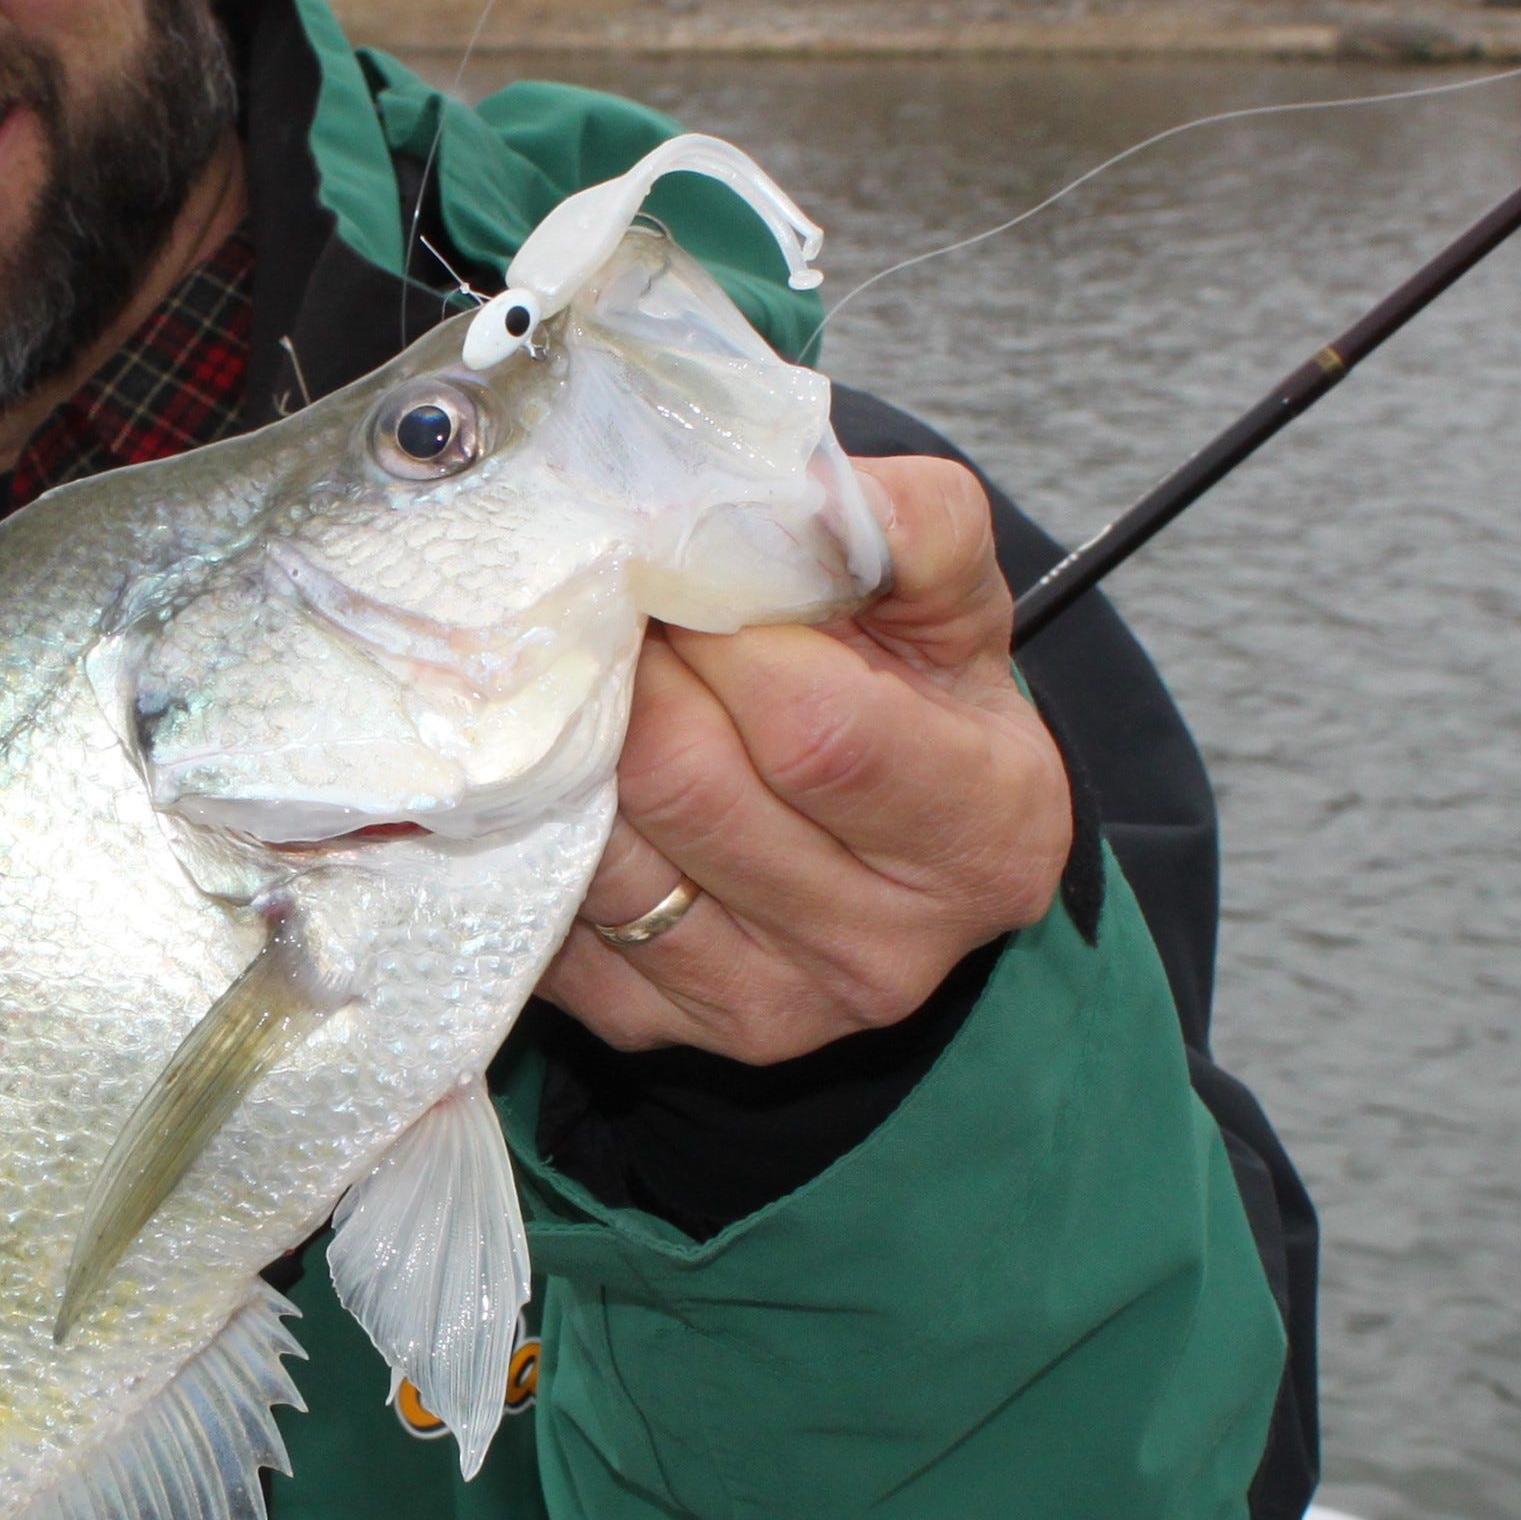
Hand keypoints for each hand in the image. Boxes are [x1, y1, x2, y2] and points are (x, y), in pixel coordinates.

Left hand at [535, 457, 1072, 1066]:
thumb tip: (784, 491)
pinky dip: (537, 822)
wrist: (887, 839)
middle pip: (686, 780)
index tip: (679, 561)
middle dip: (633, 667)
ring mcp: (765, 1008)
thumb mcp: (946, 595)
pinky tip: (562, 769)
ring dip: (570, 739)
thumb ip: (897, 527)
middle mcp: (883, 951)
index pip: (813, 726)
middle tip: (615, 604)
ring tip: (589, 677)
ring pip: (603, 843)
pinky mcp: (654, 1029)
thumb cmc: (915, 696)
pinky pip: (552, 904)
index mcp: (983, 836)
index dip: (721, 626)